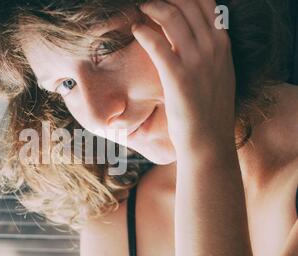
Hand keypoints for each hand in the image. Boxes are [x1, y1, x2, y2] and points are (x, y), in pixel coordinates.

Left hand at [131, 0, 235, 153]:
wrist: (208, 139)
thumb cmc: (209, 109)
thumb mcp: (219, 74)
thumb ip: (210, 52)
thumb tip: (196, 37)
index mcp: (222, 44)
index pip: (206, 3)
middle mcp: (212, 47)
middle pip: (188, 5)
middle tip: (150, 2)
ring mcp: (196, 61)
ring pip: (172, 18)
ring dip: (153, 7)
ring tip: (142, 9)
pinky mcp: (177, 76)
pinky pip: (158, 44)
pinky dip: (144, 32)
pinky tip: (136, 30)